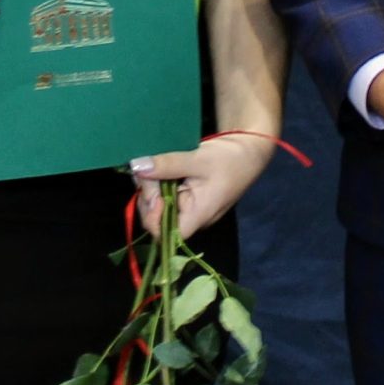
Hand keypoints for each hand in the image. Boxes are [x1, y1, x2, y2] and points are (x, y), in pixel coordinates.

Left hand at [130, 134, 274, 239]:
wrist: (247, 150)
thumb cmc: (229, 159)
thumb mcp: (198, 159)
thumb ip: (167, 165)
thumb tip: (137, 166)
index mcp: (197, 216)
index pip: (167, 234)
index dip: (152, 217)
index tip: (152, 191)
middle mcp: (190, 217)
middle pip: (157, 218)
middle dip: (148, 194)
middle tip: (149, 168)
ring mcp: (187, 207)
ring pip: (157, 204)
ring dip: (150, 185)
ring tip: (155, 163)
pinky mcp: (184, 195)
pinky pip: (164, 194)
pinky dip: (157, 181)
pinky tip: (159, 166)